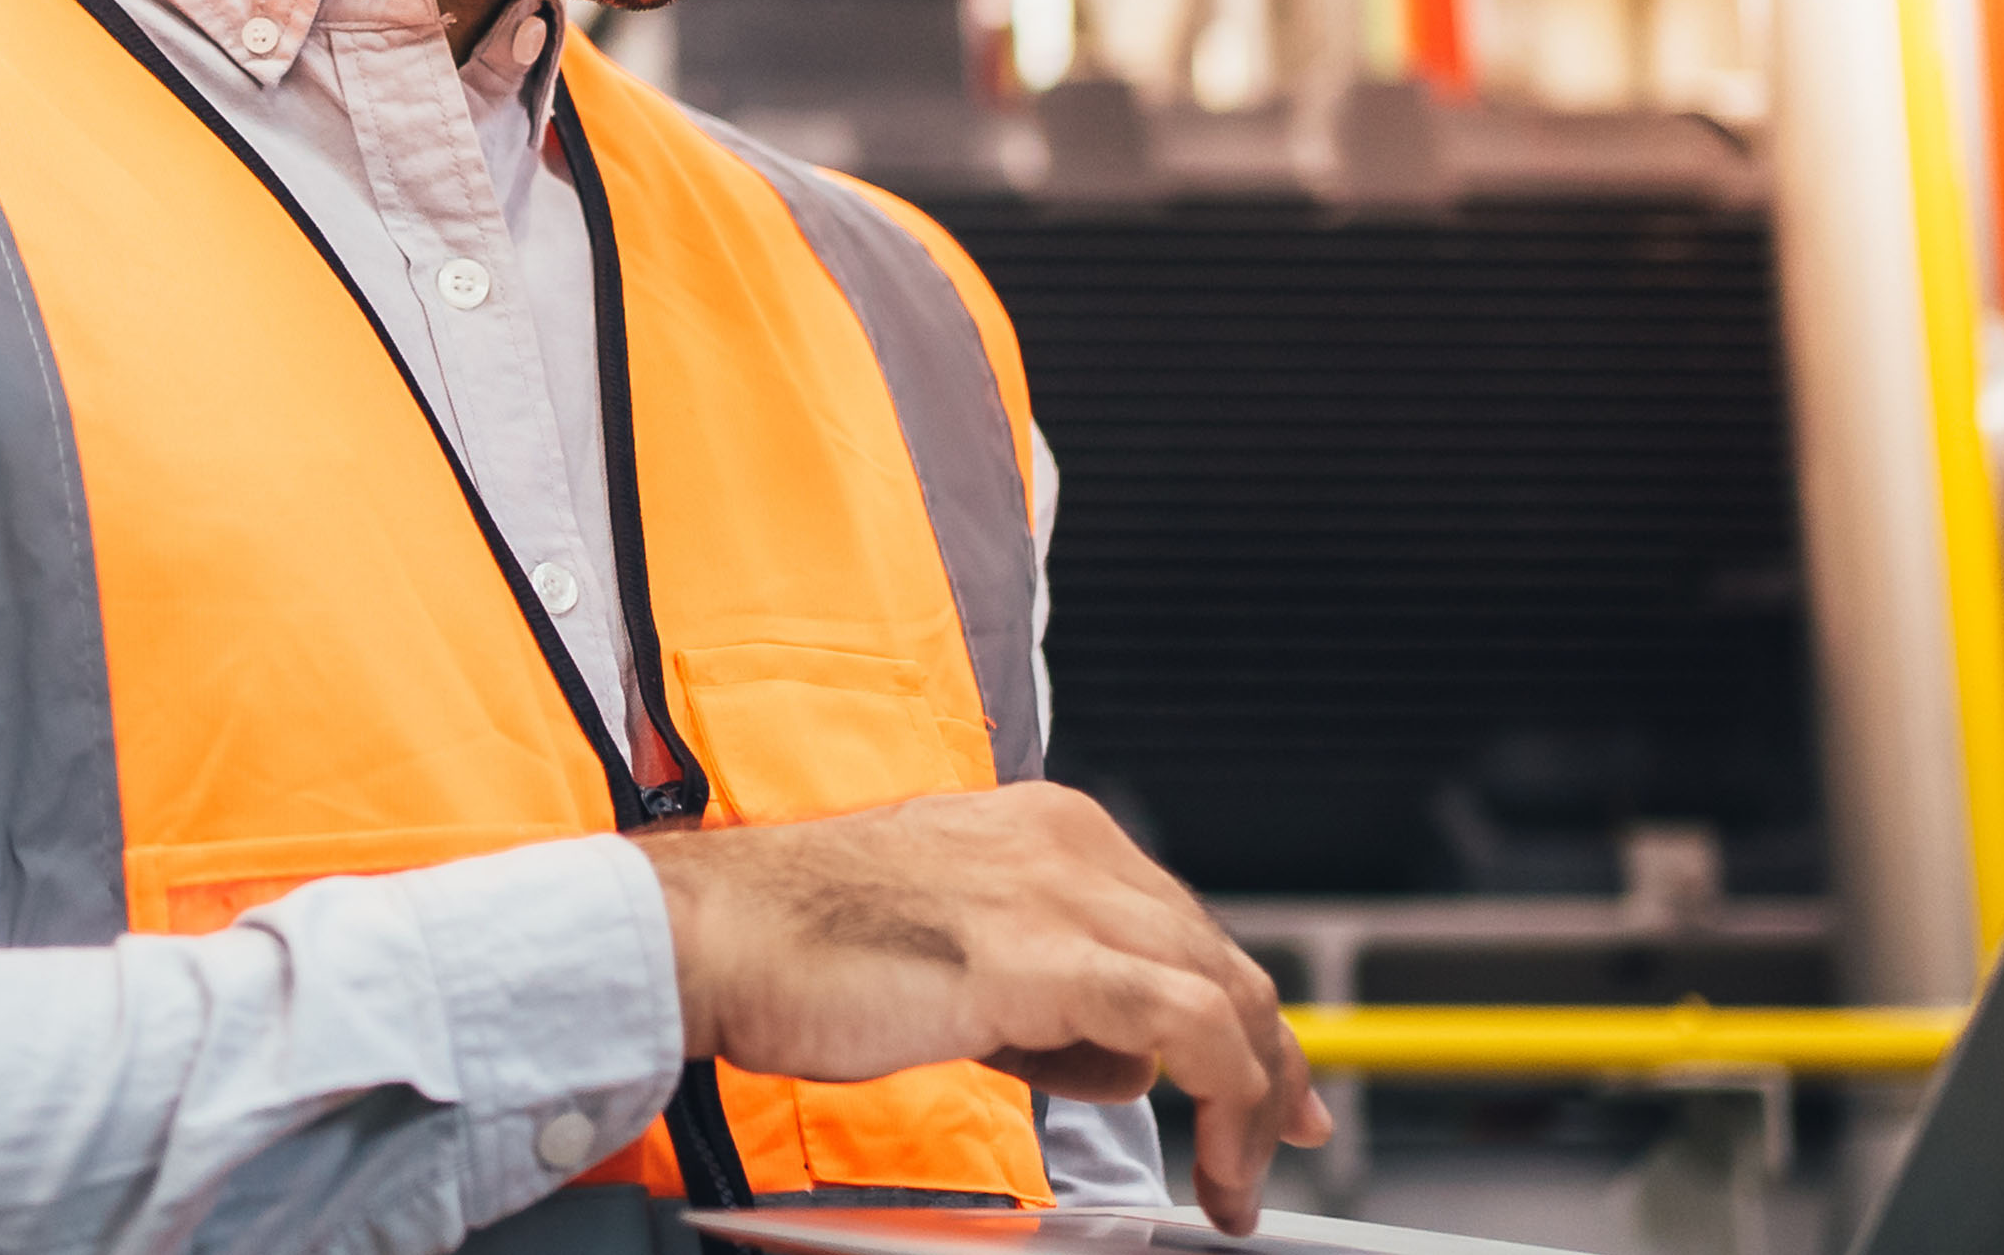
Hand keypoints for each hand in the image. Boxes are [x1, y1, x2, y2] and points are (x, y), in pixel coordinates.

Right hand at [632, 780, 1331, 1234]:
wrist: (714, 934)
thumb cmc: (797, 944)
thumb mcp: (949, 952)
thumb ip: (1037, 991)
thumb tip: (1105, 1055)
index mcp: (1042, 828)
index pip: (1177, 918)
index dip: (1233, 1005)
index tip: (1264, 1076)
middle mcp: (1067, 844)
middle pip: (1218, 951)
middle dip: (1270, 1055)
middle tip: (1288, 1133)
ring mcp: (1060, 893)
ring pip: (1224, 989)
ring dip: (1254, 1095)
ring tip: (1239, 1175)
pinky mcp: (1047, 959)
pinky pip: (1191, 1031)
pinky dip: (1229, 1100)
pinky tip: (1217, 1162)